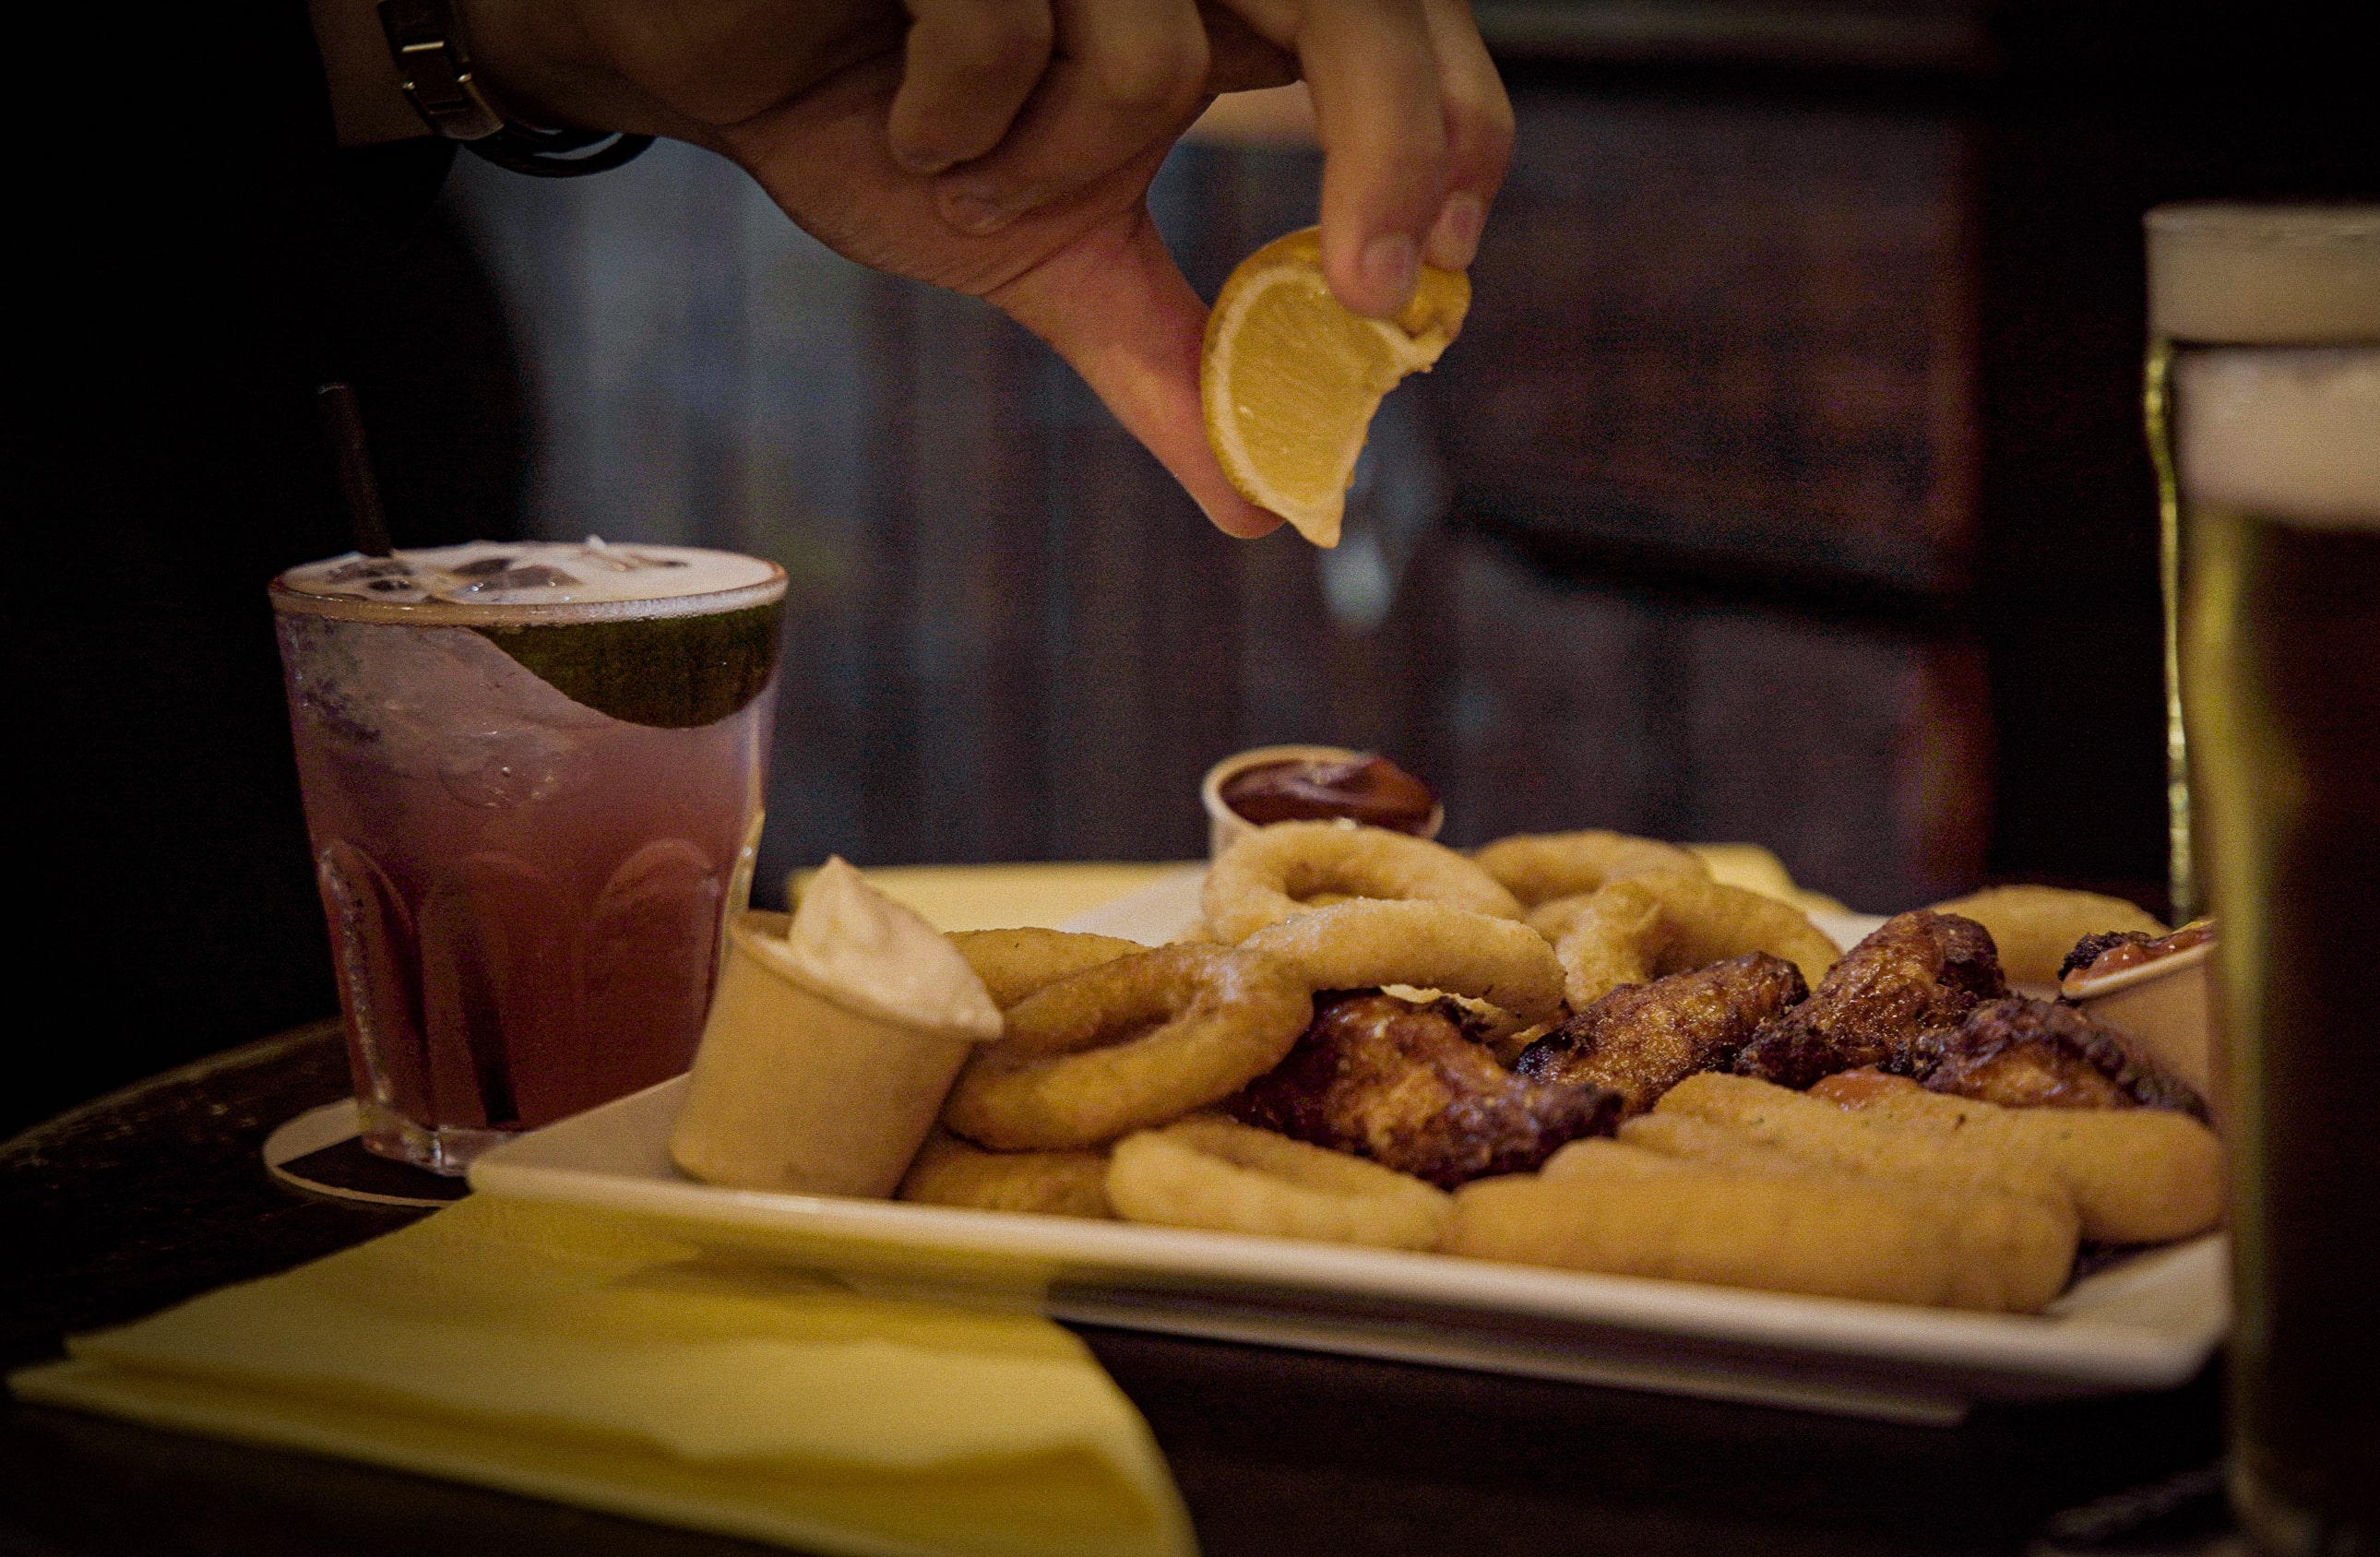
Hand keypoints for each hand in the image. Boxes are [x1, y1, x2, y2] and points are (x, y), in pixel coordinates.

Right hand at [330, 0, 1512, 537]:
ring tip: (956, 159)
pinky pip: (1002, 22)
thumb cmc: (878, 118)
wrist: (708, 53)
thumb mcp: (1045, 256)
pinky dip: (949, 116)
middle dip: (1392, 134)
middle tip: (1370, 289)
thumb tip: (1267, 506)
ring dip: (1048, 161)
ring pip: (1152, 48)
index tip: (1437, 274)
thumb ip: (1165, 361)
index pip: (1403, 31)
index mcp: (1220, 2)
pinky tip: (898, 112)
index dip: (1454, 128)